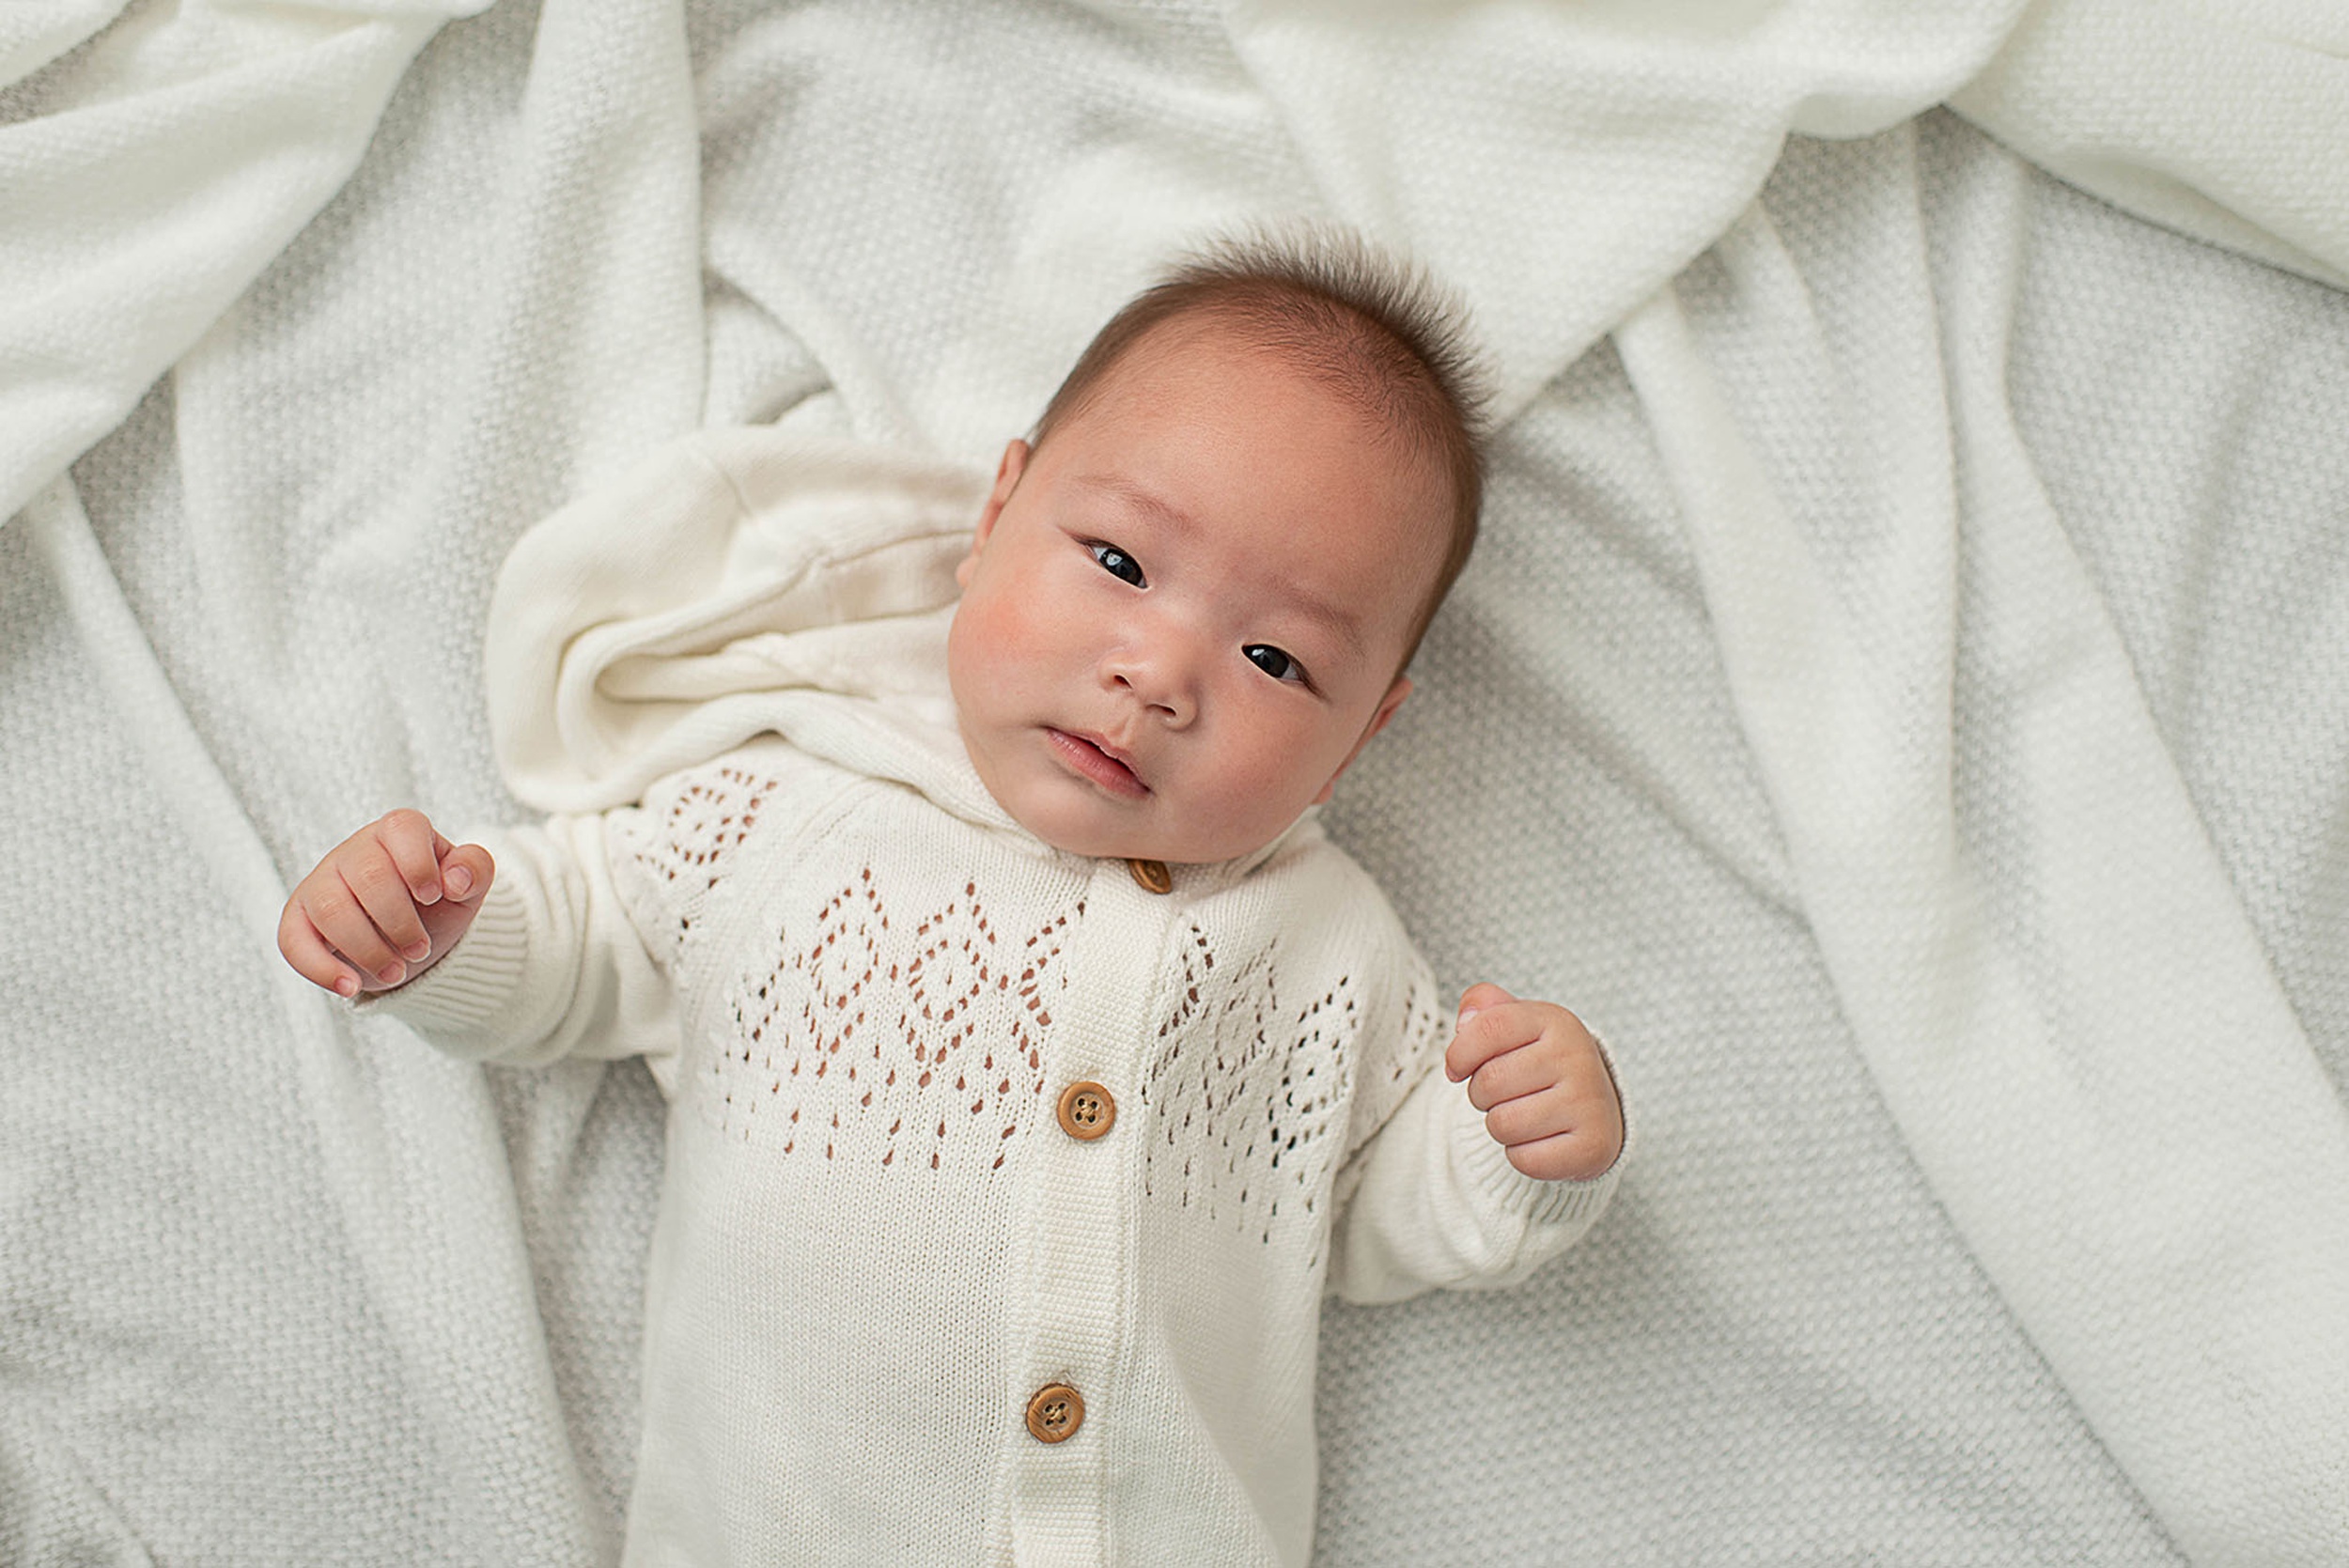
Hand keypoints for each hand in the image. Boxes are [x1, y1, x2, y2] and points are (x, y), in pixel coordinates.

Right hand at [278, 810, 494, 996]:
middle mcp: (355, 851)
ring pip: (332, 910)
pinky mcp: (299, 919)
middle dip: (401, 922)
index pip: (403, 828)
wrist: (411, 937)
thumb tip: (455, 880)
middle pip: (369, 876)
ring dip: (369, 949)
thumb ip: (475, 869)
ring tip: (398, 972)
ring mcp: (322, 883)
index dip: (419, 865)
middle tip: (420, 950)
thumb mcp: (468, 887)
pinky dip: (321, 969)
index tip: (433, 898)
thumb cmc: (438, 902)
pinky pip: (293, 941)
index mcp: (400, 832)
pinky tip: (351, 986)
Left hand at [1444, 984, 1623, 1181]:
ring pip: (1502, 1124)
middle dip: (1480, 1094)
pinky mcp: (1592, 1146)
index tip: (1457, 1069)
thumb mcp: (1515, 1023)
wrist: (1593, 1109)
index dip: (1459, 1053)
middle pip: (1489, 1081)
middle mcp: (1577, 1057)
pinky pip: (1524, 1159)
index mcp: (1555, 1021)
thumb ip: (1483, 1006)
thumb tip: (1465, 1020)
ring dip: (1499, 1125)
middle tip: (1502, 1094)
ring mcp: (1589, 1103)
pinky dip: (1520, 1154)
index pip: (1489, 1028)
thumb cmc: (1538, 1062)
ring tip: (1521, 1114)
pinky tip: (1540, 1139)